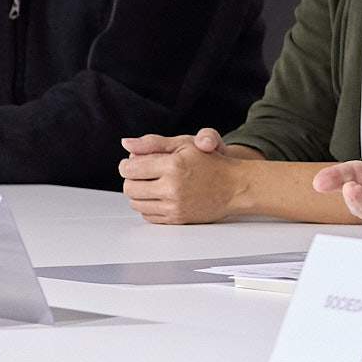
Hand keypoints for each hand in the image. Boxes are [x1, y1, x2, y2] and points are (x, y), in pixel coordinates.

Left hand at [118, 127, 249, 224]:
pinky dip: (148, 206)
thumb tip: (126, 144)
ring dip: (138, 194)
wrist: (235, 186)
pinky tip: (159, 196)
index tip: (132, 163)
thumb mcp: (184, 144)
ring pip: (136, 204)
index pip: (129, 168)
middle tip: (141, 174)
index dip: (126, 164)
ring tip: (151, 185)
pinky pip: (148, 216)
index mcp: (172, 165)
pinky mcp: (177, 218)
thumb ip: (152, 143)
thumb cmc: (211, 162)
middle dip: (131, 179)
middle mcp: (172, 187)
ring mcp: (175, 205)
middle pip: (129, 187)